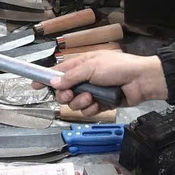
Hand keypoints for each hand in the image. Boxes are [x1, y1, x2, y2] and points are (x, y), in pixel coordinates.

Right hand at [53, 51, 167, 115]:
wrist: (140, 81)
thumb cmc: (118, 67)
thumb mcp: (91, 67)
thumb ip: (71, 76)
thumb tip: (54, 82)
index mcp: (81, 65)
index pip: (58, 72)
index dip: (46, 78)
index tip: (34, 85)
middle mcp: (84, 78)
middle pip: (63, 91)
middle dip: (65, 95)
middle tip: (70, 94)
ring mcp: (92, 91)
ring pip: (74, 103)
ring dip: (80, 101)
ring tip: (91, 97)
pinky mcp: (100, 104)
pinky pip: (87, 110)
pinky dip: (91, 108)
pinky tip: (98, 103)